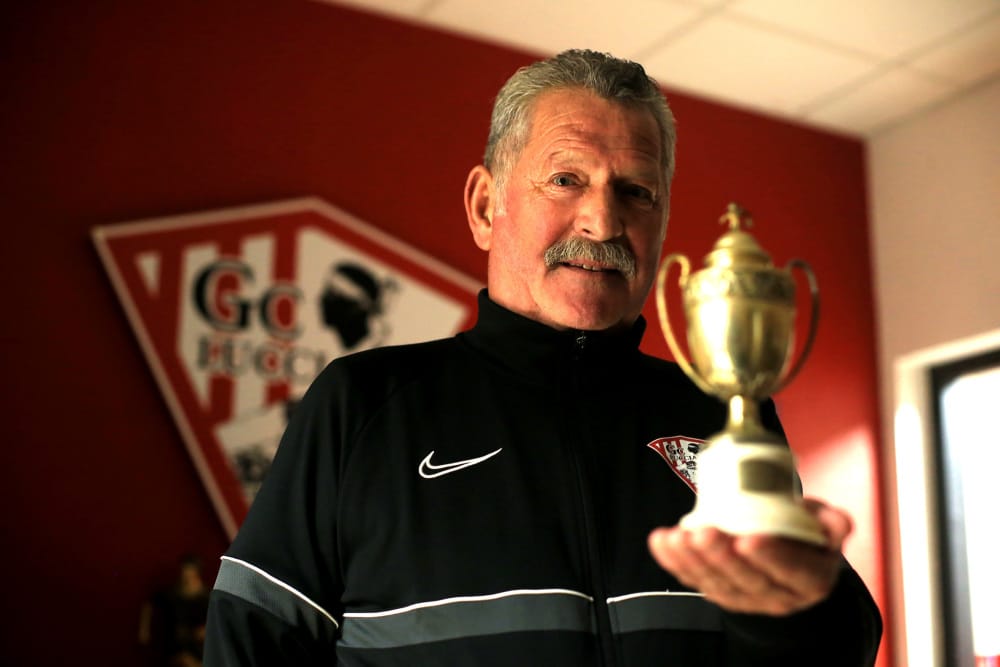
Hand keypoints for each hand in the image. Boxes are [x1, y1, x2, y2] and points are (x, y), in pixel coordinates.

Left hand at [647, 498, 850, 615]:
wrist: (788, 563)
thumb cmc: (806, 538)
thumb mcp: (826, 529)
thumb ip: (831, 523)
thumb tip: (836, 521)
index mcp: (809, 580)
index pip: (793, 572)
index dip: (772, 556)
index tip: (750, 538)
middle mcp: (777, 595)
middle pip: (748, 580)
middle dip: (722, 557)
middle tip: (704, 533)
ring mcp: (745, 597)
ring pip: (717, 583)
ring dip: (692, 560)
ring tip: (676, 537)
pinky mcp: (718, 592)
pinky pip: (693, 579)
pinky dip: (673, 561)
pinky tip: (660, 541)